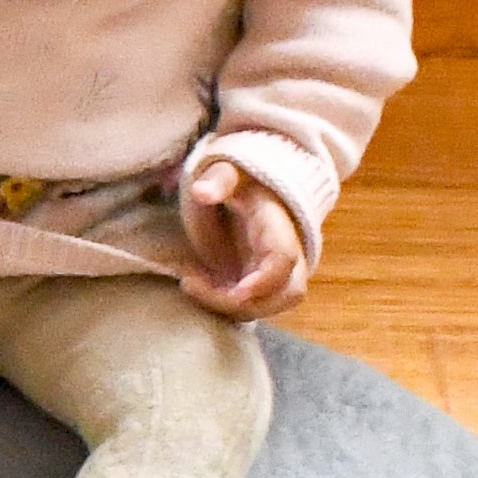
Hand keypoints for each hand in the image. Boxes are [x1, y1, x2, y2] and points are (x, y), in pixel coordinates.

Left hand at [180, 161, 311, 318]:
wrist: (254, 189)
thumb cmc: (241, 180)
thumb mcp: (229, 170)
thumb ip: (219, 178)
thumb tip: (202, 191)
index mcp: (279, 227)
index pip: (284, 260)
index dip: (265, 281)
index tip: (237, 293)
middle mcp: (287, 254)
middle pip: (287, 293)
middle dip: (246, 304)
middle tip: (194, 286)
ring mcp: (276, 272)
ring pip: (270, 305)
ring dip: (230, 307)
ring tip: (190, 283)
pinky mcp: (261, 283)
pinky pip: (251, 305)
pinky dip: (224, 305)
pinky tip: (196, 285)